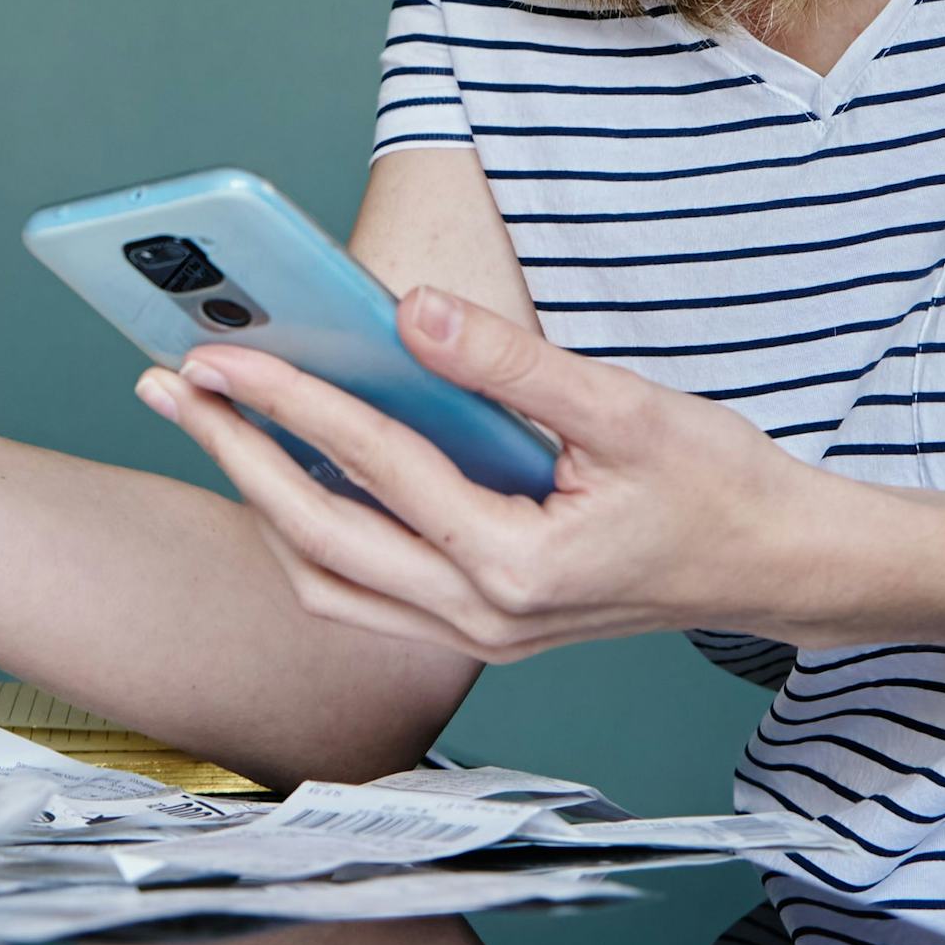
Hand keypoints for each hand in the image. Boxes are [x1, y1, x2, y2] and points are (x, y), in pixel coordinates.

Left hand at [135, 285, 826, 661]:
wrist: (777, 566)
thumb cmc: (717, 486)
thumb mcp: (627, 408)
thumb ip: (510, 362)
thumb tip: (409, 309)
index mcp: (516, 566)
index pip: (374, 468)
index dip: (289, 401)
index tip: (218, 350)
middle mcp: (482, 619)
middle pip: (317, 538)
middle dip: (234, 454)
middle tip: (167, 385)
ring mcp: (476, 635)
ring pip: (326, 579)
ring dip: (259, 501)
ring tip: (210, 422)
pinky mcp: (479, 626)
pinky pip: (362, 590)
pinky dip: (309, 532)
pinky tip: (287, 473)